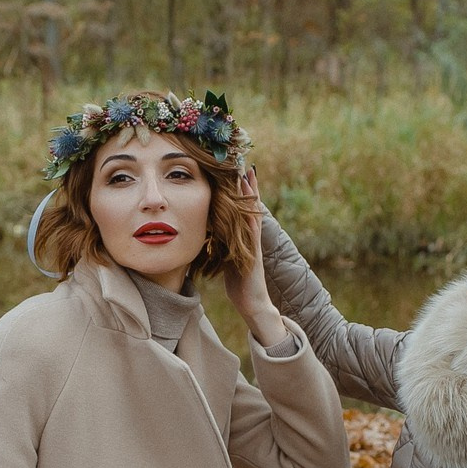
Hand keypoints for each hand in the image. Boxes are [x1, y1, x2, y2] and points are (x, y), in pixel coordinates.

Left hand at [222, 166, 286, 347]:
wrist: (251, 303)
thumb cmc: (238, 283)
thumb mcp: (227, 259)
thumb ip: (223, 245)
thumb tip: (211, 235)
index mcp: (243, 238)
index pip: (242, 211)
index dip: (240, 193)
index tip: (236, 173)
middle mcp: (251, 238)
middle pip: (250, 207)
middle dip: (249, 186)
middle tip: (245, 164)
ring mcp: (254, 244)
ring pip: (254, 214)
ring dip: (252, 195)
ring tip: (249, 175)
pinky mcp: (255, 253)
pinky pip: (254, 231)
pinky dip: (253, 216)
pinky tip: (252, 205)